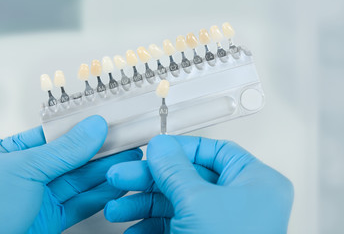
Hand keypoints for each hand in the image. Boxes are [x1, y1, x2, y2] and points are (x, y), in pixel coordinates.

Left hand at [0, 115, 141, 233]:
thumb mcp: (24, 169)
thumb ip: (63, 150)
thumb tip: (93, 128)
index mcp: (13, 153)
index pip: (56, 134)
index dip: (85, 128)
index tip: (109, 123)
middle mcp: (29, 174)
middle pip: (73, 158)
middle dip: (101, 150)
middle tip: (126, 142)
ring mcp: (42, 198)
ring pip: (81, 181)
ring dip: (107, 171)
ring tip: (129, 160)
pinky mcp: (53, 219)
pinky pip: (82, 204)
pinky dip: (101, 196)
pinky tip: (116, 185)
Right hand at [104, 135, 293, 233]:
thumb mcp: (197, 203)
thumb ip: (175, 170)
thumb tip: (161, 146)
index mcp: (255, 182)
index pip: (214, 150)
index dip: (180, 148)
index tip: (153, 149)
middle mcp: (240, 201)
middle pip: (187, 177)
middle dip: (149, 180)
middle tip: (122, 177)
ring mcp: (221, 222)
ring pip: (176, 202)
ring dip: (142, 205)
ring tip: (117, 208)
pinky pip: (174, 224)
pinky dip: (150, 226)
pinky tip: (134, 229)